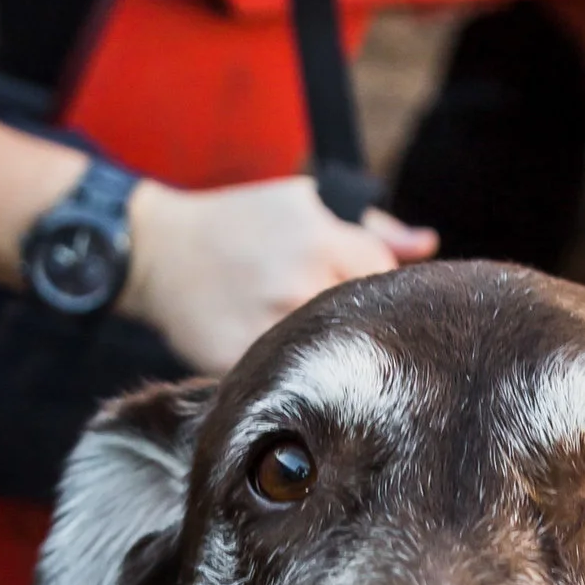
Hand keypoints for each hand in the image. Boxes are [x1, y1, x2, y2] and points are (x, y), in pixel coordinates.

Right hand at [121, 173, 433, 370]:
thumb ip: (372, 228)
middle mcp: (299, 283)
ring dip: (324, 356)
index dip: (377, 290)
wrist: (157, 250)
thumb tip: (427, 246)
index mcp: (321, 239)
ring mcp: (267, 326)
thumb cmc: (239, 224)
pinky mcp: (237, 360)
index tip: (358, 296)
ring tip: (302, 341)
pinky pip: (284, 380)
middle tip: (329, 322)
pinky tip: (277, 362)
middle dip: (353, 325)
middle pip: (361, 322)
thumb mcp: (303, 203)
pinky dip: (287, 376)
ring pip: (327, 358)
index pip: (386, 280)